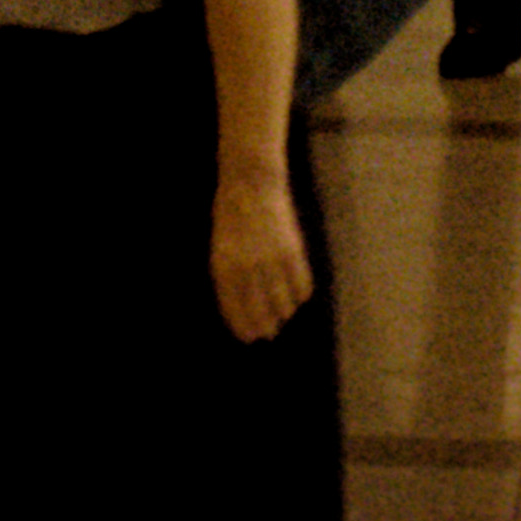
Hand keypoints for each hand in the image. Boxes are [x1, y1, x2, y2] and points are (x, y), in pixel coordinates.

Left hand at [207, 168, 314, 344]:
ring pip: (283, 303)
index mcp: (223, 267)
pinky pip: (301, 285)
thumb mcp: (219, 245)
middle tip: (268, 334)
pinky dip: (300, 295)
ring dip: (283, 312)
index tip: (248, 339)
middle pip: (260, 311)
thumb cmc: (230, 212)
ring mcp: (271, 261)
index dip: (242, 327)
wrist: (251, 182)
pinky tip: (297, 297)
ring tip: (282, 315)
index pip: (234, 309)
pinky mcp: (292, 252)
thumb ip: (228, 274)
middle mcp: (247, 269)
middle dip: (264, 327)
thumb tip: (242, 302)